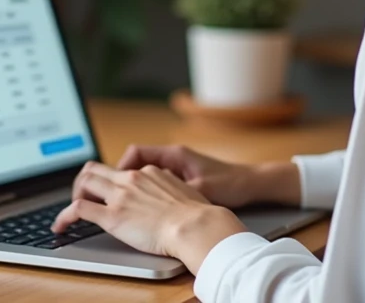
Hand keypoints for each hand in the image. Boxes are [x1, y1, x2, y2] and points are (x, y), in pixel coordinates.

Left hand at [53, 161, 246, 270]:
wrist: (195, 225)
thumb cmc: (197, 216)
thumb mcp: (186, 192)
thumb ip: (172, 189)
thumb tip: (170, 195)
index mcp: (149, 172)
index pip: (121, 170)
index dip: (110, 181)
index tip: (107, 192)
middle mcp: (131, 179)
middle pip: (95, 169)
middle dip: (84, 182)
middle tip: (82, 199)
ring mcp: (119, 196)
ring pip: (84, 182)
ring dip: (73, 195)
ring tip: (70, 213)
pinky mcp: (111, 216)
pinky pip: (78, 209)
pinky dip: (64, 217)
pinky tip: (61, 227)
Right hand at [115, 144, 280, 208]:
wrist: (253, 184)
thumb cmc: (230, 183)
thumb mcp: (202, 189)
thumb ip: (177, 192)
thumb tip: (153, 201)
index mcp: (175, 155)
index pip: (136, 152)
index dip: (121, 166)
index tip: (114, 182)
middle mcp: (175, 159)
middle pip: (137, 163)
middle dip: (122, 178)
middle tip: (111, 196)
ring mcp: (179, 170)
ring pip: (147, 175)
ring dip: (136, 187)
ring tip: (127, 206)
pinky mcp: (185, 181)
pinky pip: (158, 184)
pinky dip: (149, 194)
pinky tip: (149, 210)